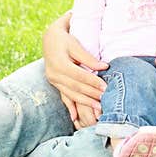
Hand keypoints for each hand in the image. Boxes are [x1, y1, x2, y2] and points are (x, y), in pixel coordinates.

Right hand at [42, 11, 107, 125]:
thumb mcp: (75, 45)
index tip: (106, 87)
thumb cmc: (65, 39)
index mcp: (60, 64)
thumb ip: (88, 58)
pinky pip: (63, 97)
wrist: (49, 38)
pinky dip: (70, 107)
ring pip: (71, 94)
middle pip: (76, 87)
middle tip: (105, 100)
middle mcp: (54, 75)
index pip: (80, 76)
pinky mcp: (54, 83)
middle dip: (91, 95)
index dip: (93, 82)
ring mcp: (53, 81)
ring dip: (84, 103)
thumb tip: (104, 67)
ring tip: (98, 109)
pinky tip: (75, 118)